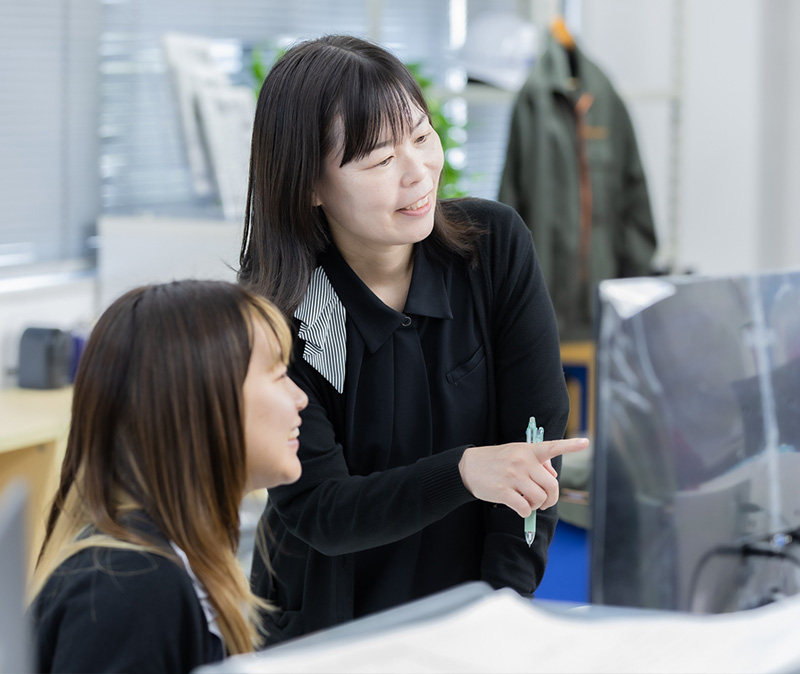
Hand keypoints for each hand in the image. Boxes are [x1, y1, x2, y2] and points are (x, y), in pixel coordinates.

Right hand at [458, 437, 588, 516]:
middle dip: (551, 498)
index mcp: (528, 451)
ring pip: (539, 498)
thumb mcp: (516, 454)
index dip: (570, 445)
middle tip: (544, 501)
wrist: (469, 466)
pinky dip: (525, 512)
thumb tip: (553, 473)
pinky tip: (519, 507)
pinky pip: (525, 508)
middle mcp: (522, 462)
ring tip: (528, 502)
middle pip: (551, 485)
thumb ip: (537, 462)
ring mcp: (513, 476)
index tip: (586, 442)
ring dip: (537, 505)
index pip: (552, 447)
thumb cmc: (496, 461)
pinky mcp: (503, 491)